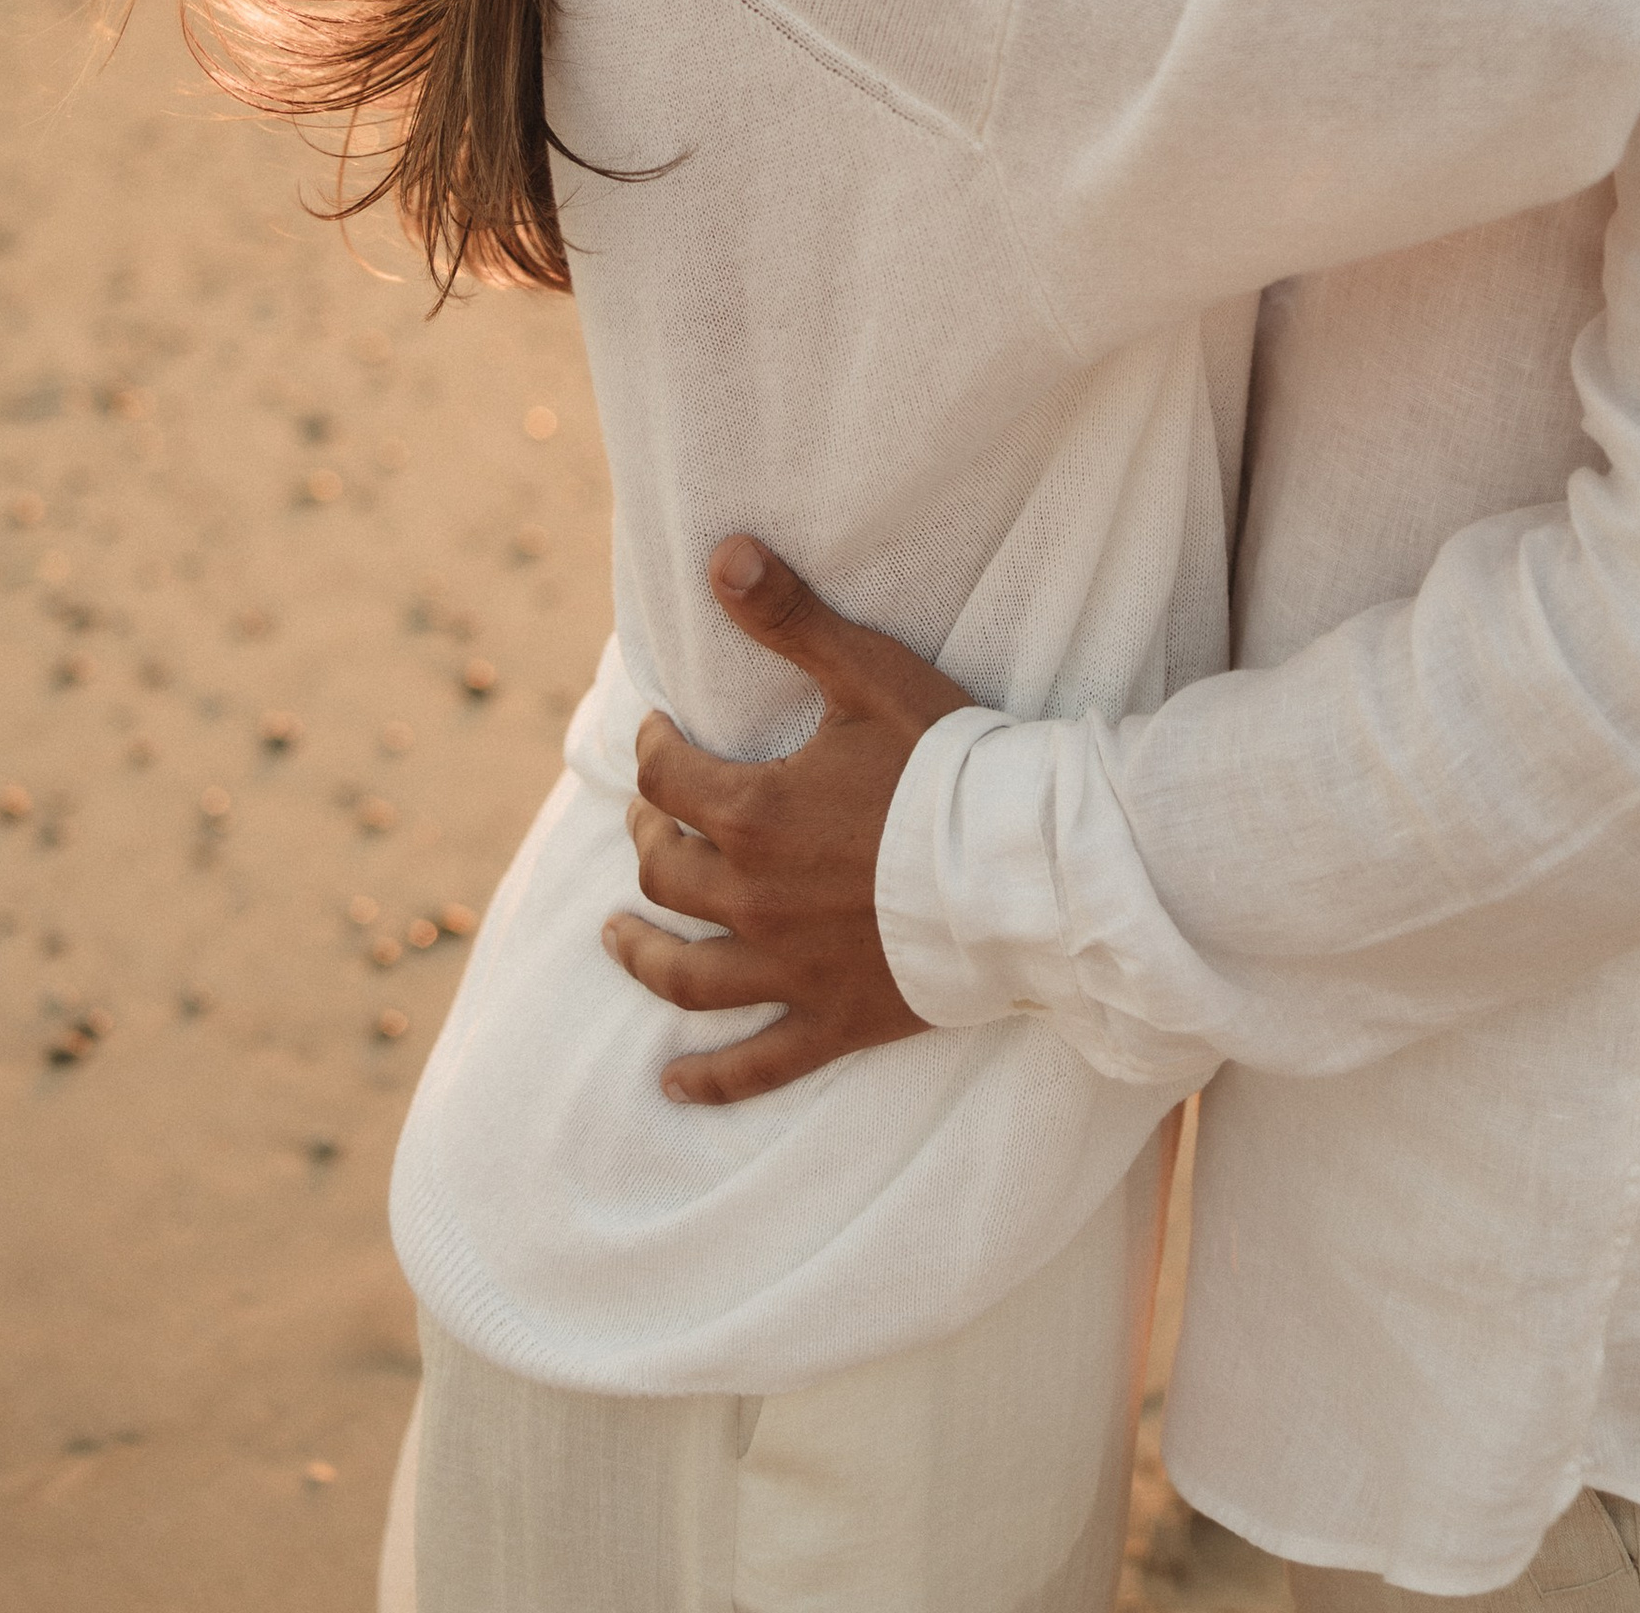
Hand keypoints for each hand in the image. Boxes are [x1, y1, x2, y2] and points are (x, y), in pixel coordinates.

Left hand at [601, 538, 972, 1105]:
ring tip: (616, 938)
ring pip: (687, 974)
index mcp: (752, 815)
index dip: (655, 751)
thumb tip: (720, 552)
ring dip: (644, 955)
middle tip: (656, 823)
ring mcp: (789, 969)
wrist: (1023, 869)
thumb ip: (789, 617)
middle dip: (652, 841)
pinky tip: (671, 1087)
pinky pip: (756, 1063)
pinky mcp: (833, 1020)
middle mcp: (752, 900)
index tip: (662, 733)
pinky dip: (709, 1079)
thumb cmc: (948, 764)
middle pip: (668, 874)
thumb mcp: (866, 675)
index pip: (668, 782)